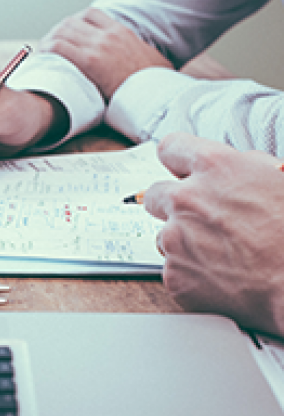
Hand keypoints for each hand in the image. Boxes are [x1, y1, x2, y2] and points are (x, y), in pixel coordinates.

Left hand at [39, 7, 172, 100]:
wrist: (157, 94)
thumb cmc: (155, 85)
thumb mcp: (152, 61)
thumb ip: (138, 54)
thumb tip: (141, 62)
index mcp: (122, 32)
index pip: (91, 14)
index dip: (74, 22)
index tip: (67, 33)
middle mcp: (109, 34)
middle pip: (72, 21)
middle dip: (57, 32)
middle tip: (48, 45)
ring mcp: (99, 46)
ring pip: (62, 31)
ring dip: (48, 40)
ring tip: (42, 52)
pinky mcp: (90, 61)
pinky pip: (59, 47)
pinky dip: (46, 50)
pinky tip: (42, 57)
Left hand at [143, 132, 283, 336]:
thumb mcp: (279, 179)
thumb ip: (242, 168)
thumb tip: (227, 168)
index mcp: (216, 167)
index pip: (171, 148)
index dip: (178, 161)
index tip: (181, 170)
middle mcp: (186, 199)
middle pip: (156, 194)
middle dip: (174, 205)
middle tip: (203, 220)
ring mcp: (175, 238)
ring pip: (164, 235)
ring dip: (185, 242)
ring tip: (223, 255)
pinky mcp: (174, 275)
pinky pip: (174, 270)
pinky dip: (193, 275)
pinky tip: (223, 278)